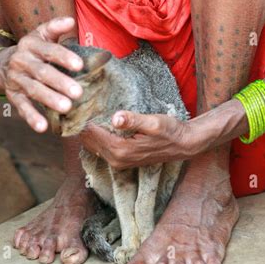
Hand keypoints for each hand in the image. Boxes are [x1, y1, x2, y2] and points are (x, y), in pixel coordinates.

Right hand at [0, 16, 84, 132]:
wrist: (1, 63)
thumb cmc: (33, 49)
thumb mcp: (41, 35)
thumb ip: (55, 28)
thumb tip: (71, 21)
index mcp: (30, 44)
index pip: (49, 50)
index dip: (64, 57)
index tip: (80, 65)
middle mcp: (21, 61)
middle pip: (42, 72)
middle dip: (60, 82)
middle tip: (78, 92)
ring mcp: (16, 79)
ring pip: (33, 90)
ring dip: (50, 99)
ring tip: (66, 107)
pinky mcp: (12, 95)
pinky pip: (21, 107)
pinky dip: (31, 118)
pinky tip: (43, 127)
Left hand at [79, 110, 197, 169]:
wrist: (183, 144)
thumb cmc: (170, 130)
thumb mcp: (154, 122)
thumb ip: (133, 120)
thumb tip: (115, 117)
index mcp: (120, 149)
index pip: (90, 133)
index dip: (83, 117)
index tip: (81, 102)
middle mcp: (115, 159)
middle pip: (87, 140)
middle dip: (83, 124)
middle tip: (82, 104)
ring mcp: (118, 162)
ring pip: (92, 145)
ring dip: (88, 131)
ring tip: (88, 111)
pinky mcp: (121, 160)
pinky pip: (100, 149)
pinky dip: (95, 137)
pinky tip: (98, 123)